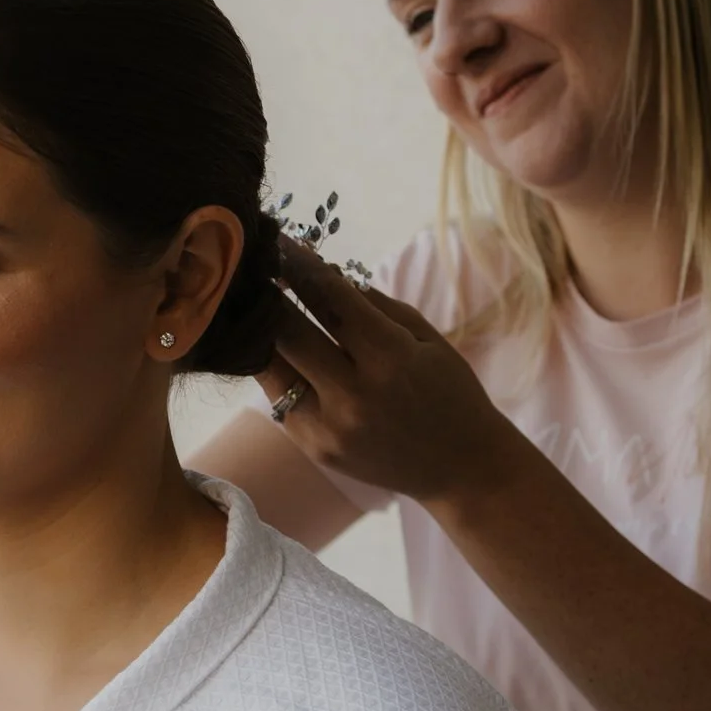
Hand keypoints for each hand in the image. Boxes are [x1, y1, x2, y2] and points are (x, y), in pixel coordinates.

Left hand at [255, 239, 531, 508]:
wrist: (461, 466)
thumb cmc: (449, 391)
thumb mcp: (424, 338)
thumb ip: (374, 305)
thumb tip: (322, 272)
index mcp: (390, 358)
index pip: (330, 299)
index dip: (299, 266)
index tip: (278, 243)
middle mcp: (355, 393)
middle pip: (289, 332)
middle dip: (268, 295)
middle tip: (251, 268)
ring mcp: (330, 425)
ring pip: (272, 368)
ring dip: (258, 332)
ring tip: (248, 304)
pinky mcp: (314, 447)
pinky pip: (279, 400)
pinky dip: (272, 370)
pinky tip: (265, 347)